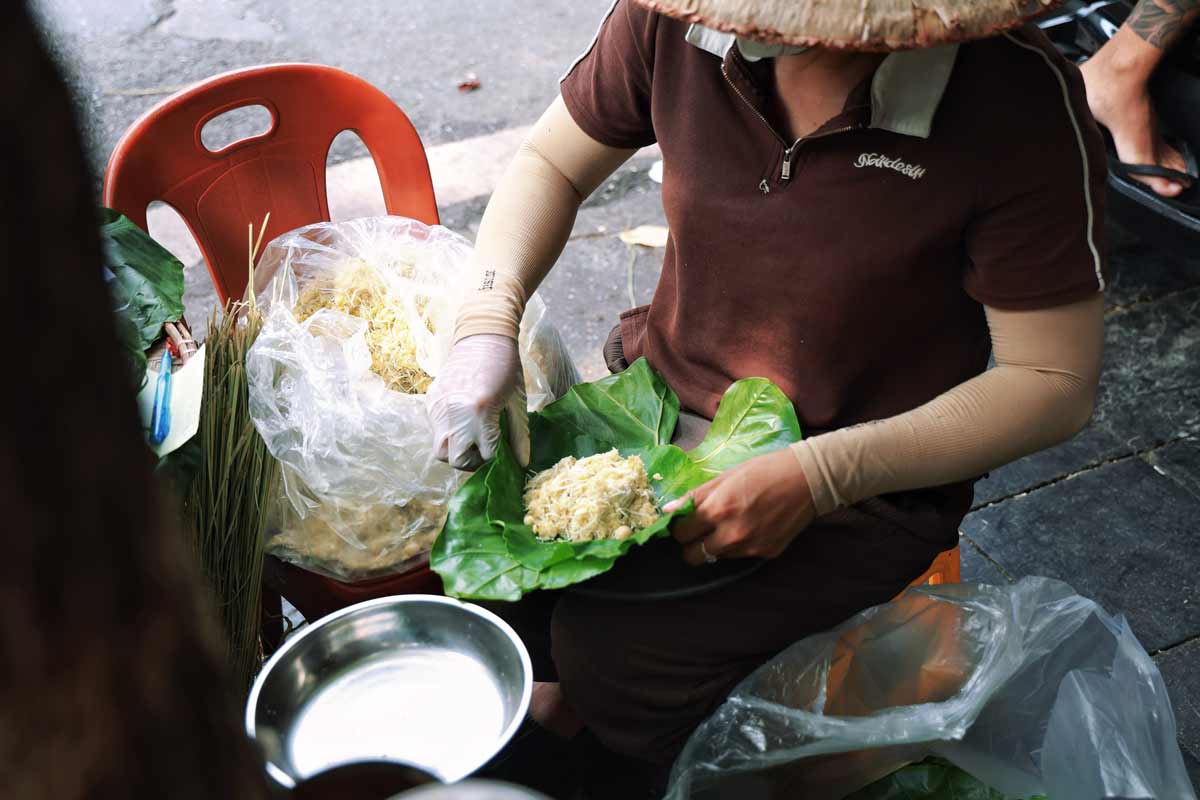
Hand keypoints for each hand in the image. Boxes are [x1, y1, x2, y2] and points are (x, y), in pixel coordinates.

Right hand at [427, 333, 529, 469]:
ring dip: (455, 451)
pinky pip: (435, 430)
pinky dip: (448, 434)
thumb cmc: (506, 367)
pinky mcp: (430, 401)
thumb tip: (522, 463)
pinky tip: (463, 422)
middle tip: (483, 453)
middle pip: (454, 460)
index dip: (495, 457)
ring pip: (439, 448)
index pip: (484, 455)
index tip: (502, 451)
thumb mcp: (518, 402)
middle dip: (470, 462)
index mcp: (481, 414)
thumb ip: (520, 435)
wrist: (483, 335)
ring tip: (472, 440)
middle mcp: (454, 414)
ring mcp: (438, 408)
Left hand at [663, 448, 815, 565]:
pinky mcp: (766, 553)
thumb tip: (669, 510)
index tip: (684, 521)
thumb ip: (695, 497)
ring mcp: (750, 548)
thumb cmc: (765, 470)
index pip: (680, 534)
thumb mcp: (726, 477)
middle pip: (692, 556)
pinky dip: (739, 545)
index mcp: (718, 510)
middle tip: (700, 530)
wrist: (808, 480)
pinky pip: (740, 556)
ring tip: (731, 523)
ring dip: (715, 545)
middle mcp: (732, 535)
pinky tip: (752, 526)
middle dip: (691, 544)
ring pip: (716, 557)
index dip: (678, 527)